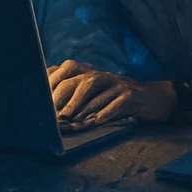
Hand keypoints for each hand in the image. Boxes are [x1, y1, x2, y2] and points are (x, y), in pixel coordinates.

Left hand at [48, 60, 175, 126]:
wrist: (152, 98)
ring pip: (93, 86)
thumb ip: (76, 98)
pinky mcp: (129, 94)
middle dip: (62, 94)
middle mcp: (100, 74)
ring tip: (68, 117)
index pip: (65, 69)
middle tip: (52, 113)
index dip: (52, 82)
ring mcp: (115, 82)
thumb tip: (50, 112)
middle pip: (76, 77)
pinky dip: (104, 112)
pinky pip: (115, 102)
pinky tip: (95, 122)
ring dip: (78, 103)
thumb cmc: (117, 100)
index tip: (39, 100)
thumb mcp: (96, 95)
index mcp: (90, 72)